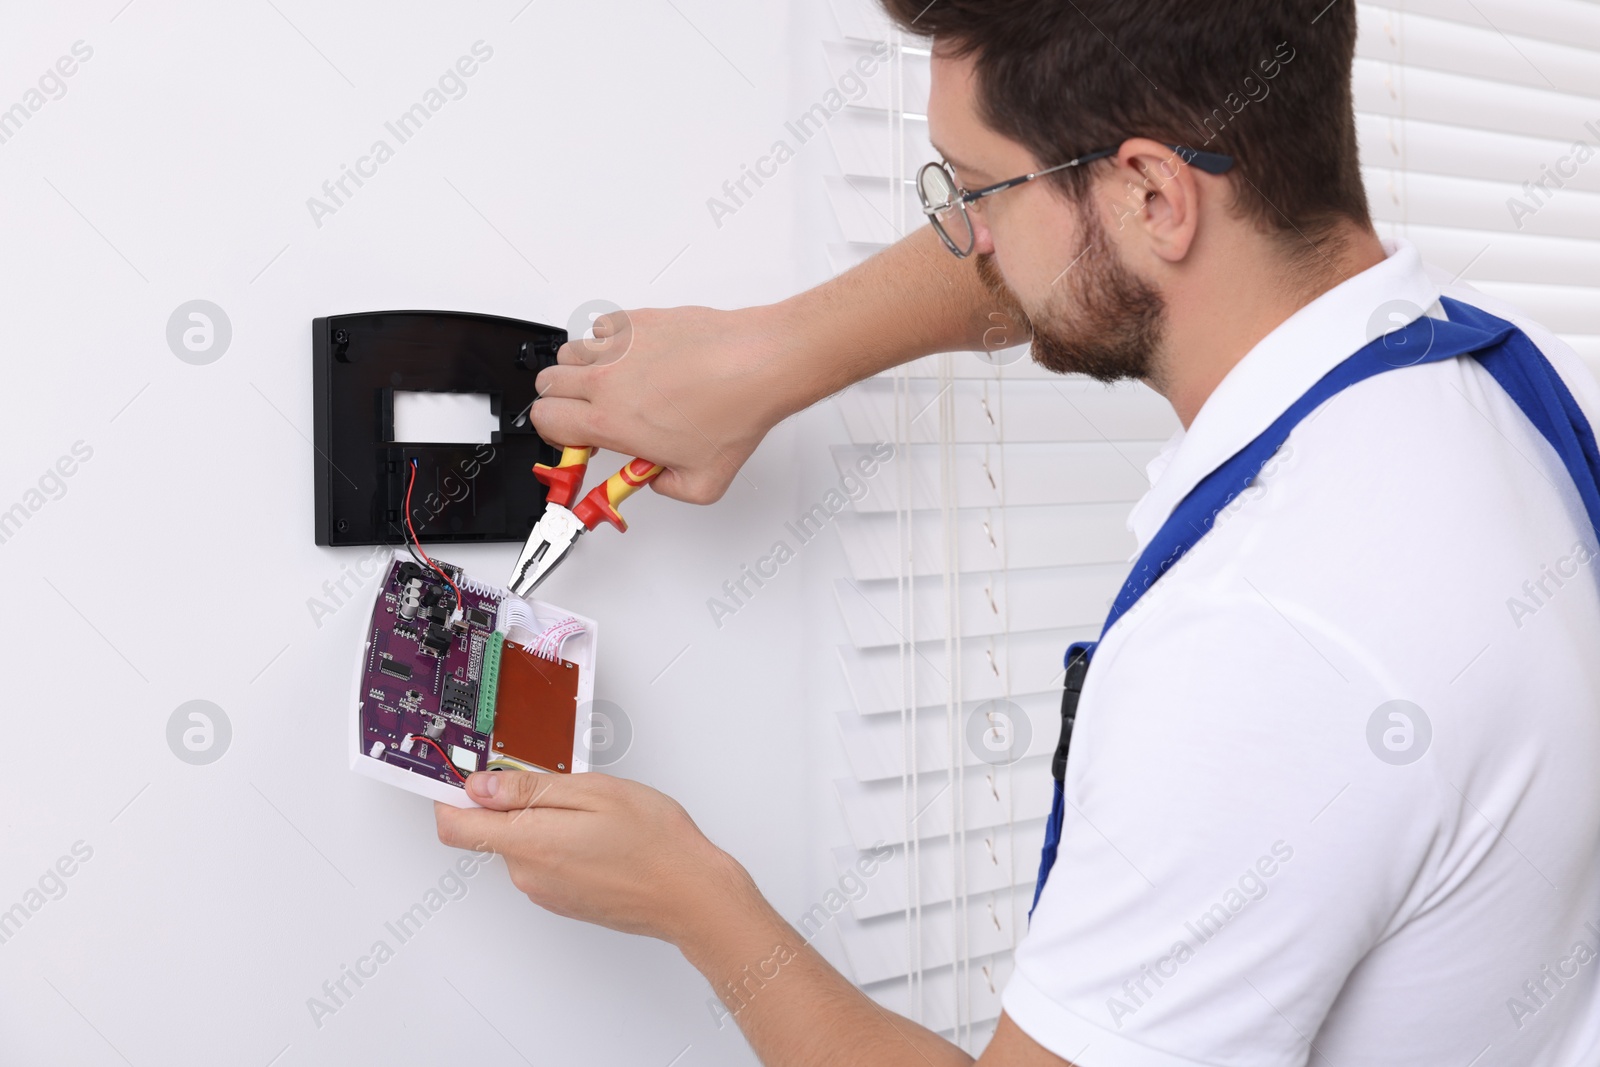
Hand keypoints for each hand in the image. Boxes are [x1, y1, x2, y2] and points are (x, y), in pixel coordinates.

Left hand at [434, 771, 754, 942]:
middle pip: (491, 831)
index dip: (450, 795)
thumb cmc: (654, 842)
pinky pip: (544, 863)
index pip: (455, 826)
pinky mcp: (563, 901)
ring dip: (542, 822)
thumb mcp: (594, 792)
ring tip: (594, 810)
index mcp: (529, 842)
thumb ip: (530, 789)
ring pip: (521, 845)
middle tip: (562, 782)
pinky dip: (559, 842)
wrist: (691, 896)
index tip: (461, 773)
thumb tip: (480, 787)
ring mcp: (545, 892)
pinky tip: (599, 835)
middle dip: (512, 802)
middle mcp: (527, 874)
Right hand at [530, 305, 796, 504]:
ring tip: (611, 384)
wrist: (759, 364)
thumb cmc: (734, 411)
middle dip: (561, 403)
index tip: (579, 441)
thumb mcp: (703, 483)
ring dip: (579, 371)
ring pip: (569, 352)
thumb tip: (658, 480)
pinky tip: (633, 356)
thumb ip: (668, 489)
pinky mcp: (638, 320)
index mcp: (610, 421)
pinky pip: (601, 326)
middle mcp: (607, 379)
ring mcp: (620, 346)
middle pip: (546, 384)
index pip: (546, 421)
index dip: (556, 434)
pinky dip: (607, 341)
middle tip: (590, 413)